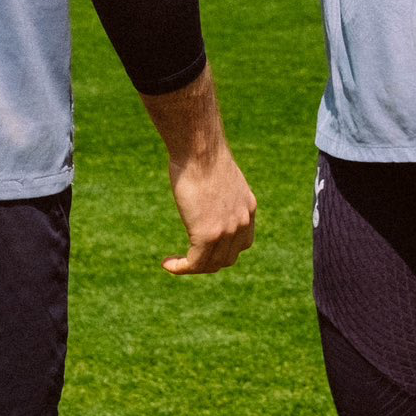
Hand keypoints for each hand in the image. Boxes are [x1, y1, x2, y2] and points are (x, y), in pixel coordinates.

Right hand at [164, 142, 255, 275]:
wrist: (199, 148)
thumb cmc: (200, 152)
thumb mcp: (217, 173)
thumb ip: (216, 189)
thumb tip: (204, 191)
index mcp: (248, 207)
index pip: (242, 242)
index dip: (223, 250)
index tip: (203, 247)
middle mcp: (242, 222)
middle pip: (227, 258)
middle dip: (207, 262)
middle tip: (186, 258)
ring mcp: (227, 230)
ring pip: (211, 264)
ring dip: (191, 267)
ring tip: (173, 263)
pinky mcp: (208, 235)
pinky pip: (195, 263)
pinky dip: (181, 267)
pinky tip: (167, 264)